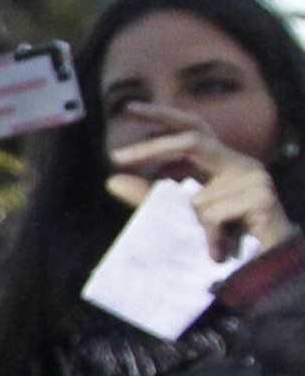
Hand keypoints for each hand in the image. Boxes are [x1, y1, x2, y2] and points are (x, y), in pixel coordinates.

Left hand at [107, 102, 296, 263]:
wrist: (264, 268)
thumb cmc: (222, 239)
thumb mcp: (179, 215)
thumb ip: (148, 198)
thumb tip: (112, 181)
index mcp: (222, 162)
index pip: (192, 128)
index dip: (163, 115)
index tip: (128, 108)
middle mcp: (240, 163)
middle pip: (192, 140)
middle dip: (153, 148)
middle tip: (116, 157)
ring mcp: (255, 178)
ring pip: (198, 195)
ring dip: (192, 222)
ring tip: (210, 243)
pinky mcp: (263, 198)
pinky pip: (214, 215)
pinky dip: (209, 236)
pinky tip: (221, 251)